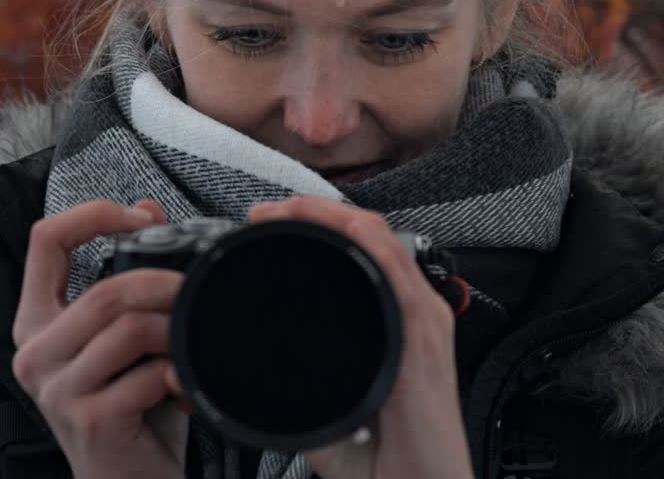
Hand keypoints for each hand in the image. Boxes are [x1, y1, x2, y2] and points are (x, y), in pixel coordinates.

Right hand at [12, 199, 192, 478]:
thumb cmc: (131, 411)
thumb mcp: (123, 339)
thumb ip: (125, 278)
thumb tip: (148, 209)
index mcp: (37, 324)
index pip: (44, 240)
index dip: (93, 214)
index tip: (140, 217)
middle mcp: (34, 355)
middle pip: (106, 289)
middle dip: (167, 285)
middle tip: (198, 294)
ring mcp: (58, 391)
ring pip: (130, 327)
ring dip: (178, 332)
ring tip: (192, 347)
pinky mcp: (91, 421)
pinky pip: (149, 374)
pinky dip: (181, 374)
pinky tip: (187, 388)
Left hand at [248, 197, 473, 478]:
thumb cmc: (387, 463)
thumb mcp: (331, 411)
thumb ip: (296, 386)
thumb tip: (238, 370)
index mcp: (396, 325)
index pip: (359, 253)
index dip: (315, 227)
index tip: (264, 224)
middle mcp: (415, 316)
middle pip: (370, 237)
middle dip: (316, 213)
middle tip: (265, 212)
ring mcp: (424, 325)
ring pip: (383, 244)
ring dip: (334, 218)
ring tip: (288, 209)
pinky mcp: (425, 344)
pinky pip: (402, 279)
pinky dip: (373, 247)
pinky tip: (345, 229)